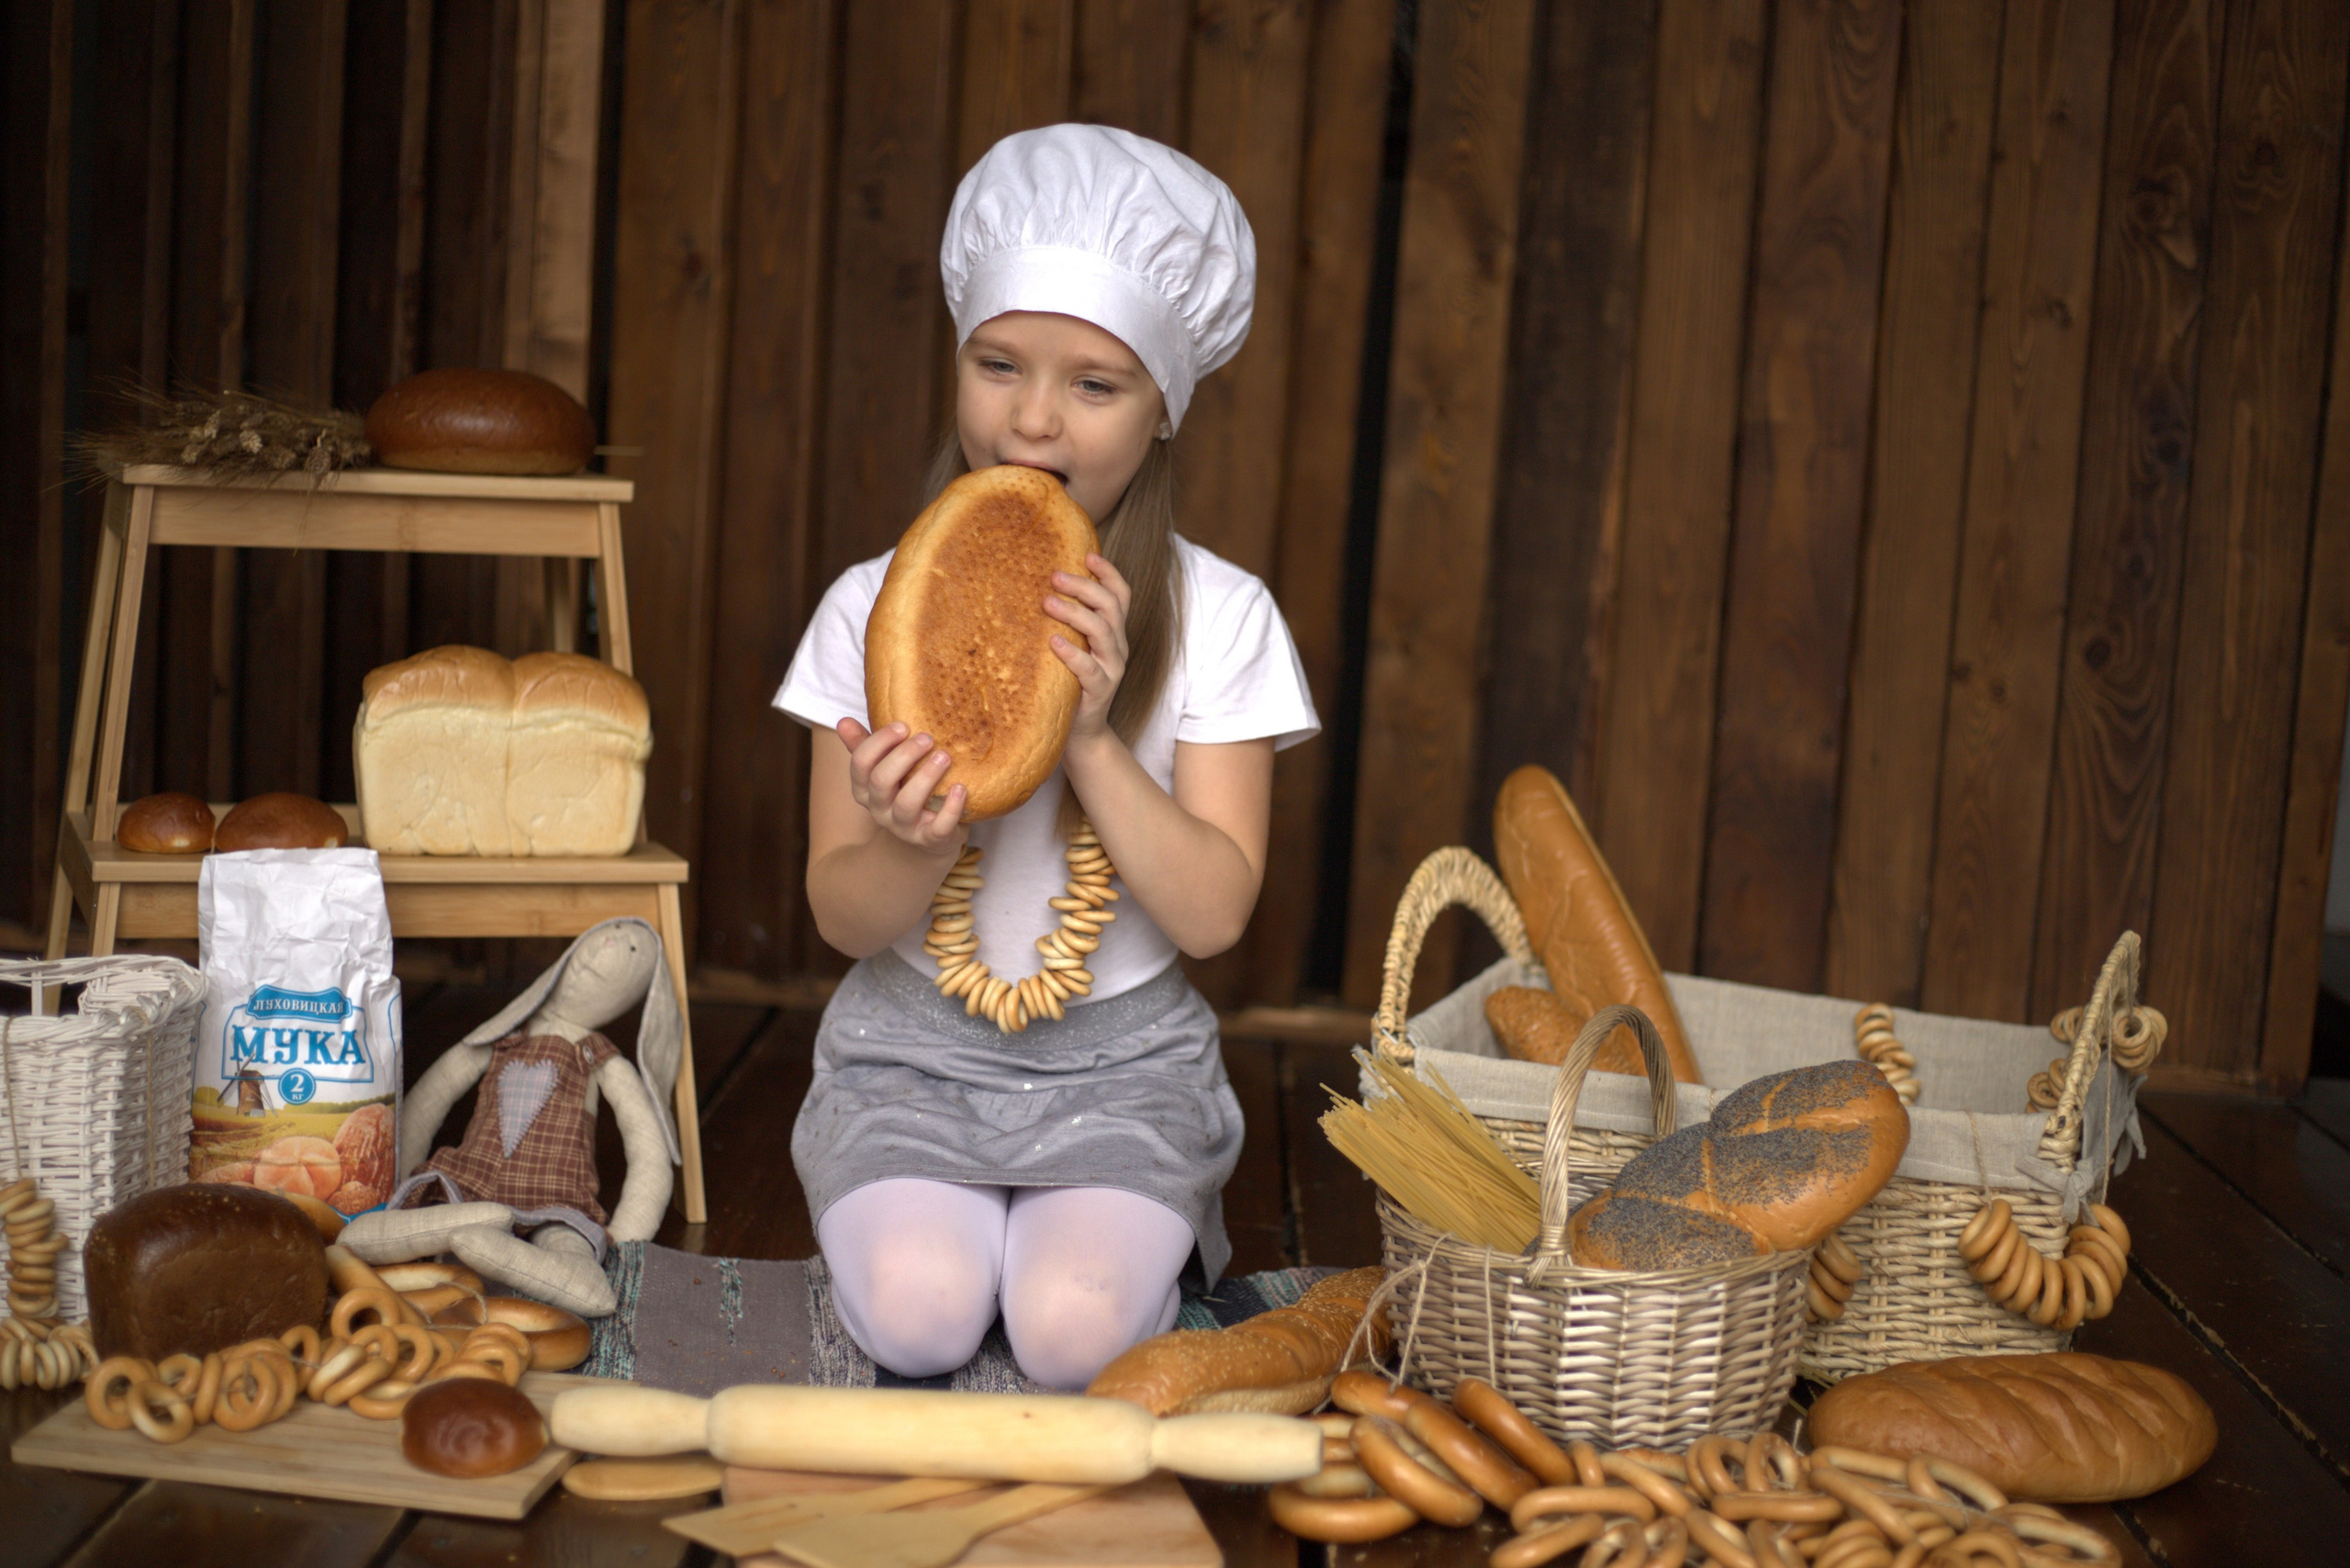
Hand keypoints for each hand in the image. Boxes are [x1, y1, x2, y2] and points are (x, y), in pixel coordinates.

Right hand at [835, 718, 967, 849]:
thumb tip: (843, 721)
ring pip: (907, 803)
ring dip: (926, 776)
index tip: (903, 726)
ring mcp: (903, 827)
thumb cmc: (907, 789)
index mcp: (865, 788)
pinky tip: (960, 788)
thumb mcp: (886, 767)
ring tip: (945, 757)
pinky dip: (951, 808)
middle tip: (927, 738)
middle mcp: (879, 809)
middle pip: (881, 780)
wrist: (932, 834)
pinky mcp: (929, 840)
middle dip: (904, 755)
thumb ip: (866, 745)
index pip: (860, 763)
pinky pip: (938, 828)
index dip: (879, 742)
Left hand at [1046, 552, 1130, 740]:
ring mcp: (1112, 669)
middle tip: (1054, 576)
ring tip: (1047, 602)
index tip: (1087, 554)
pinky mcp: (1101, 692)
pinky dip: (1072, 653)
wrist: (1081, 733)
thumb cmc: (1068, 683)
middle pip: (1111, 606)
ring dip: (1075, 613)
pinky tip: (1053, 641)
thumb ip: (1066, 623)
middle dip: (1084, 586)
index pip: (1120, 595)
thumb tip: (1034, 588)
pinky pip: (1090, 669)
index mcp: (1113, 632)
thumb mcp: (1073, 647)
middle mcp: (1117, 646)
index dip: (1108, 572)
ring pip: (1102, 631)